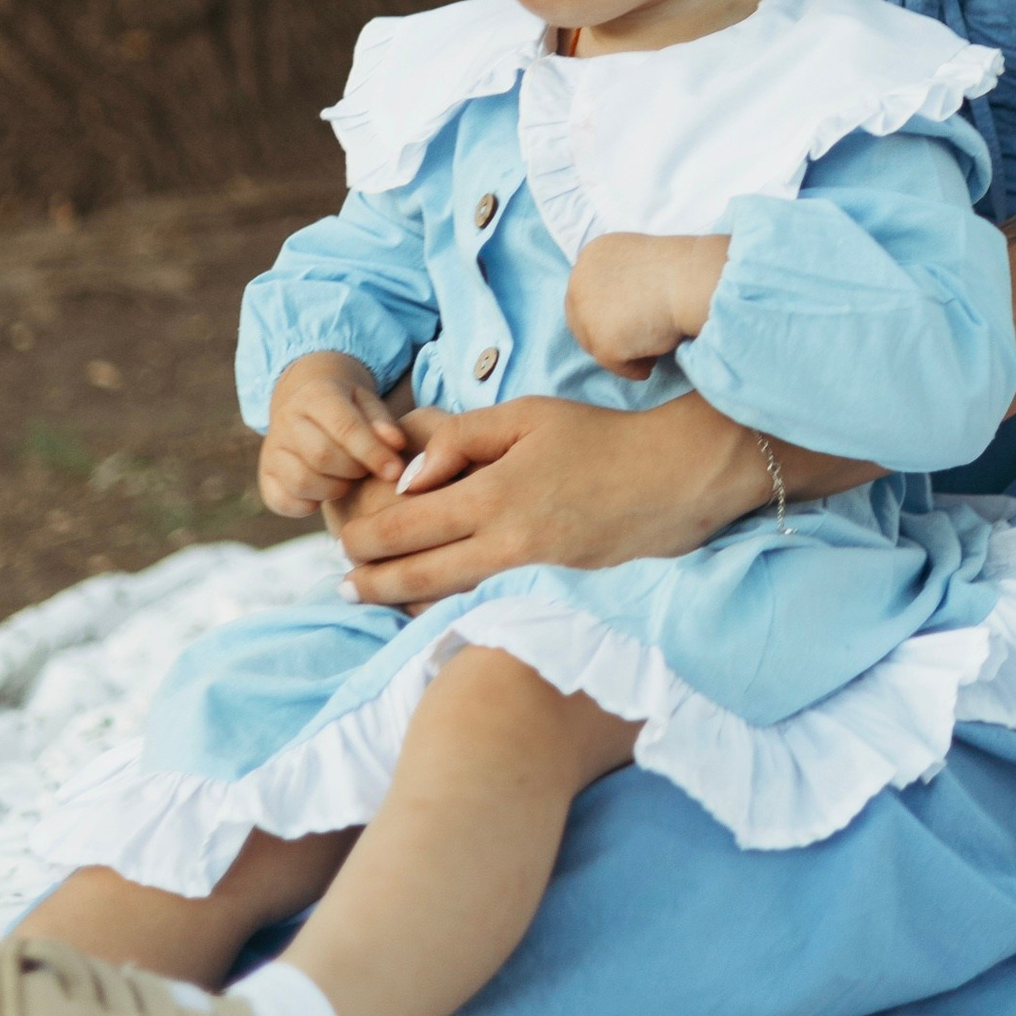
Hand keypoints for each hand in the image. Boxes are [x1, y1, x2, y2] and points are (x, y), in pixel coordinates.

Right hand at [259, 355, 407, 518]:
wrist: (305, 404)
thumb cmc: (347, 407)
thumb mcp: (368, 403)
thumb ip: (383, 423)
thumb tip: (396, 445)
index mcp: (316, 395)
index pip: (344, 427)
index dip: (372, 452)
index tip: (396, 471)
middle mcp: (286, 420)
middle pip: (321, 456)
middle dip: (354, 471)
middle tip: (367, 471)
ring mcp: (271, 449)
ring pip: (302, 481)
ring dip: (334, 489)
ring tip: (348, 479)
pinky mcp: (265, 475)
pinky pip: (282, 501)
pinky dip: (308, 505)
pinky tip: (325, 493)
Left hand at [335, 390, 765, 598]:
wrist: (674, 478)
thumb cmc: (598, 437)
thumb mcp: (526, 416)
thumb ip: (460, 440)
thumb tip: (407, 479)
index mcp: (493, 495)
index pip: (408, 527)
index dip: (367, 541)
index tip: (343, 546)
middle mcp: (506, 541)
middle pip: (421, 573)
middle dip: (375, 583)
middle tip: (342, 589)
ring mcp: (530, 569)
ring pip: (451, 591)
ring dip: (406, 597)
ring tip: (375, 599)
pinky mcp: (551, 581)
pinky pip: (487, 590)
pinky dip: (452, 596)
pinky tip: (434, 597)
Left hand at [564, 232, 730, 374]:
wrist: (692, 281)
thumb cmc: (679, 270)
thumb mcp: (637, 261)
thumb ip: (619, 279)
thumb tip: (617, 309)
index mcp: (591, 256)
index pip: (585, 293)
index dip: (604, 312)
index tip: (626, 323)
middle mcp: (579, 282)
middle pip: (582, 321)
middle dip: (607, 334)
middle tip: (635, 344)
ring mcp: (588, 314)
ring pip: (595, 344)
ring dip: (621, 351)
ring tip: (650, 355)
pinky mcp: (602, 342)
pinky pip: (614, 364)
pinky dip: (631, 368)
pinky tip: (649, 366)